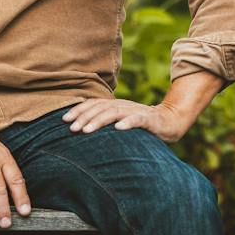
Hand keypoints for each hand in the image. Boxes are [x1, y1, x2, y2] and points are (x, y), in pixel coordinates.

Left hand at [61, 97, 191, 142]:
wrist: (169, 120)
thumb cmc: (140, 124)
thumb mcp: (120, 121)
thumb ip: (105, 122)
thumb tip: (81, 130)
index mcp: (114, 105)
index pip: (93, 104)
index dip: (79, 110)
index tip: (64, 120)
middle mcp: (123, 105)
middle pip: (100, 108)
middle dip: (84, 117)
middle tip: (72, 128)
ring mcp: (135, 111)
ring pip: (114, 113)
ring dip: (99, 121)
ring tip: (87, 131)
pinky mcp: (149, 119)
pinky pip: (137, 119)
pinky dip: (128, 123)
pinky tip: (118, 129)